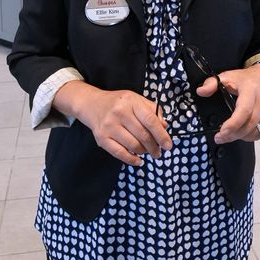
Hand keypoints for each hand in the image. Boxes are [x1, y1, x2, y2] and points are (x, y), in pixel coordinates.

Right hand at [54, 82, 171, 166]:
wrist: (91, 104)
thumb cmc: (118, 103)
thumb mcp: (136, 100)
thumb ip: (152, 111)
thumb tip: (164, 126)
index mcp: (131, 102)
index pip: (150, 120)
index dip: (161, 135)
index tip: (168, 145)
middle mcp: (119, 113)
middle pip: (143, 135)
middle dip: (154, 147)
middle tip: (159, 152)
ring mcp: (109, 126)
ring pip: (133, 146)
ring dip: (144, 152)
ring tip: (147, 152)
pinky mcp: (101, 137)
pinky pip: (120, 153)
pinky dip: (131, 160)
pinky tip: (138, 160)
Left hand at [196, 64, 259, 143]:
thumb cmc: (244, 79)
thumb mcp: (226, 76)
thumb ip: (211, 83)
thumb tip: (201, 91)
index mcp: (251, 90)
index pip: (244, 111)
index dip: (233, 124)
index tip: (221, 132)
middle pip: (249, 125)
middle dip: (233, 135)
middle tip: (219, 138)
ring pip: (255, 131)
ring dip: (240, 137)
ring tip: (228, 136)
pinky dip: (249, 136)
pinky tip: (240, 133)